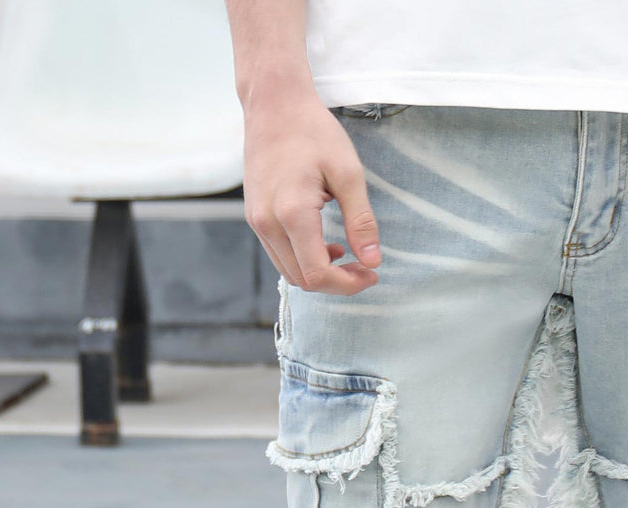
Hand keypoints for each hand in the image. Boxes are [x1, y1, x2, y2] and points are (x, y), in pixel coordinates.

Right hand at [243, 91, 380, 295]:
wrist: (273, 102)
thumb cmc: (313, 131)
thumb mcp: (348, 173)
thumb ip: (361, 221)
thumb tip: (373, 261)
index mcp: (292, 213)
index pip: (318, 274)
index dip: (348, 284)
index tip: (372, 273)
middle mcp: (268, 223)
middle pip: (303, 280)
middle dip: (336, 283)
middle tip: (364, 267)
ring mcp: (257, 221)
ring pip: (289, 272)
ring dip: (319, 273)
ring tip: (345, 253)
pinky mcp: (254, 216)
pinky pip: (279, 255)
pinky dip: (303, 260)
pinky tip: (324, 243)